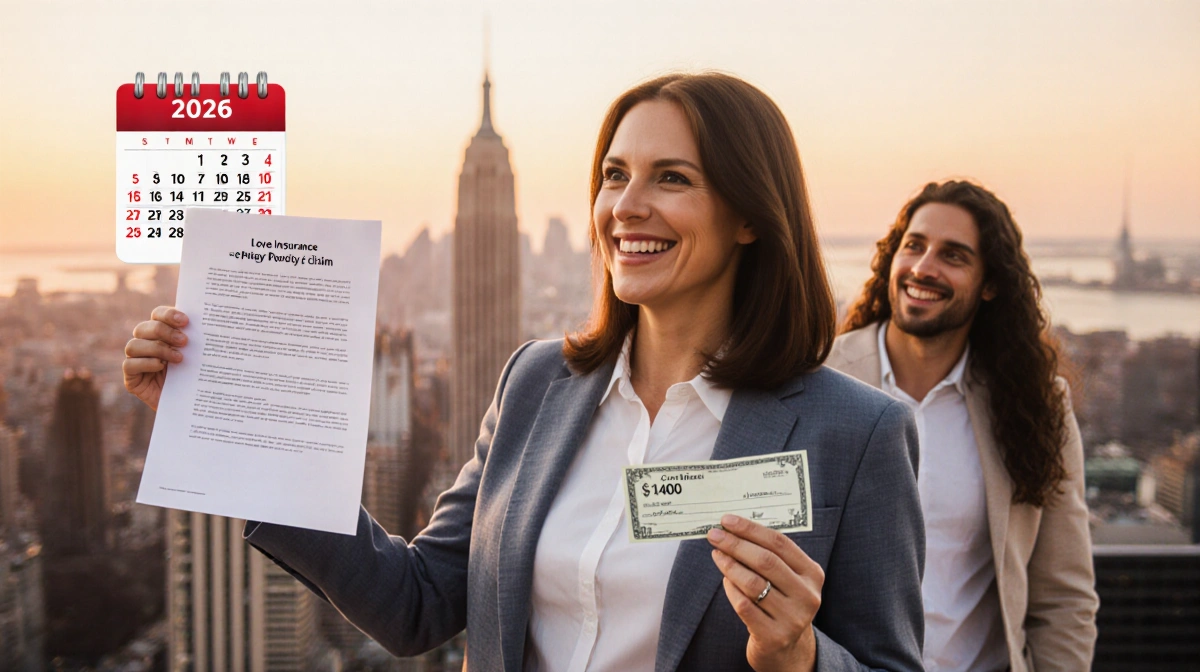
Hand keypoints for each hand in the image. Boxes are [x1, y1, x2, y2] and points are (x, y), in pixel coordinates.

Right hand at [123, 306, 188, 410]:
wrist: (189, 406)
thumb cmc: (195, 378)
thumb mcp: (197, 357)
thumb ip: (196, 341)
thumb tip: (206, 323)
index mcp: (161, 334)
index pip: (157, 315)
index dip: (168, 315)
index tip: (186, 321)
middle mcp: (145, 344)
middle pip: (144, 328)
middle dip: (164, 332)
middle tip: (184, 341)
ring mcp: (135, 360)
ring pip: (134, 345)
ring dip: (157, 349)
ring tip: (178, 358)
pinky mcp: (131, 378)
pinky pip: (129, 365)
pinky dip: (146, 363)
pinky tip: (161, 367)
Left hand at [708, 514, 822, 671]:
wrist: (787, 649)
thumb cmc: (780, 603)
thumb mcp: (787, 579)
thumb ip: (770, 556)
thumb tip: (734, 529)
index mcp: (812, 574)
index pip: (780, 543)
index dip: (751, 529)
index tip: (727, 520)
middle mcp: (807, 595)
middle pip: (766, 561)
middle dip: (736, 544)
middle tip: (714, 535)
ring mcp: (792, 618)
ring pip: (753, 583)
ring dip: (730, 565)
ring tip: (716, 555)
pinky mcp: (774, 636)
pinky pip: (744, 605)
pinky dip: (731, 589)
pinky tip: (725, 580)